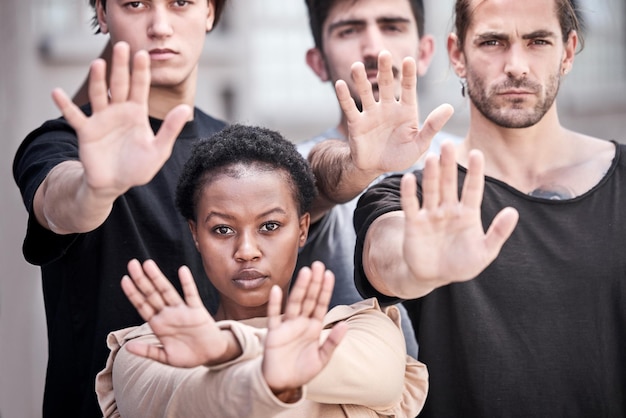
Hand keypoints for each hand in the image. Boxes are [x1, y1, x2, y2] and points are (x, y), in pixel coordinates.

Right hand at [51, 41, 190, 198]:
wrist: (114, 184)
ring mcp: (101, 119)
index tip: (143, 54)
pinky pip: (74, 116)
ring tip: (98, 64)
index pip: (140, 87)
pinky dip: (65, 105)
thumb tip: (185, 108)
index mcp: (137, 113)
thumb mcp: (159, 150)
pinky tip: (56, 92)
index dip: (141, 71)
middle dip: (121, 66)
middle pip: (119, 84)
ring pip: (99, 95)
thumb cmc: (138, 167)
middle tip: (122, 45)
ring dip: (98, 80)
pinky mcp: (86, 131)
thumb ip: (170, 129)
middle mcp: (118, 111)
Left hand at [121, 259, 238, 367]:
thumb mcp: (165, 357)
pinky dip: (187, 283)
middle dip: (141, 280)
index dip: (133, 293)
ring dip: (157, 278)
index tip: (124, 279)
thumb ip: (147, 351)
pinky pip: (191, 295)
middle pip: (152, 294)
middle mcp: (168, 314)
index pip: (142, 305)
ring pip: (167, 291)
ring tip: (148, 264)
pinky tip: (182, 270)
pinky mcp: (197, 311)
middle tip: (132, 263)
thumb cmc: (187, 356)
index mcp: (158, 325)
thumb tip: (127, 347)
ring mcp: (182, 311)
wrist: (210, 355)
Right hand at [262, 261, 347, 394]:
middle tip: (318, 264)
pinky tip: (276, 290)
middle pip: (309, 299)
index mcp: (313, 327)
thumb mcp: (322, 358)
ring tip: (306, 272)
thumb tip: (345, 325)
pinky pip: (274, 316)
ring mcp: (287, 326)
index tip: (329, 274)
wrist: (283, 383)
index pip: (321, 304)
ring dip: (300, 288)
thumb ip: (332, 342)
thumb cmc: (302, 370)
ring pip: (294, 303)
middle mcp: (300, 323)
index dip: (325, 290)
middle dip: (314, 283)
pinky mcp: (274, 334)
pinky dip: (275, 304)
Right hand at [336, 50, 453, 176]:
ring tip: (357, 66)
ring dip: (361, 80)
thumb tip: (449, 107)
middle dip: (384, 70)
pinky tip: (339, 84)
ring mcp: (371, 114)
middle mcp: (388, 108)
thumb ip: (432, 126)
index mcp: (406, 110)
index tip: (409, 60)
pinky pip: (350, 108)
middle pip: (386, 85)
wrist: (376, 168)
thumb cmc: (400, 156)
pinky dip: (344, 97)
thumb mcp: (419, 144)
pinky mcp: (356, 123)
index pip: (409, 88)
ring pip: (366, 93)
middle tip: (383, 54)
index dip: (408, 75)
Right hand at [400, 142, 518, 285]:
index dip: (475, 172)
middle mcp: (448, 209)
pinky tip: (409, 178)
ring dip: (431, 174)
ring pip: (431, 190)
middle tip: (447, 143)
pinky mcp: (413, 223)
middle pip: (449, 183)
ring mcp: (430, 214)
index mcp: (468, 213)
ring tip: (431, 157)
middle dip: (448, 164)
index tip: (477, 154)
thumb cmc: (461, 265)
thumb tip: (513, 212)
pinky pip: (411, 205)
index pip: (472, 188)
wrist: (433, 276)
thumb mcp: (484, 252)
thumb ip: (498, 233)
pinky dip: (409, 193)